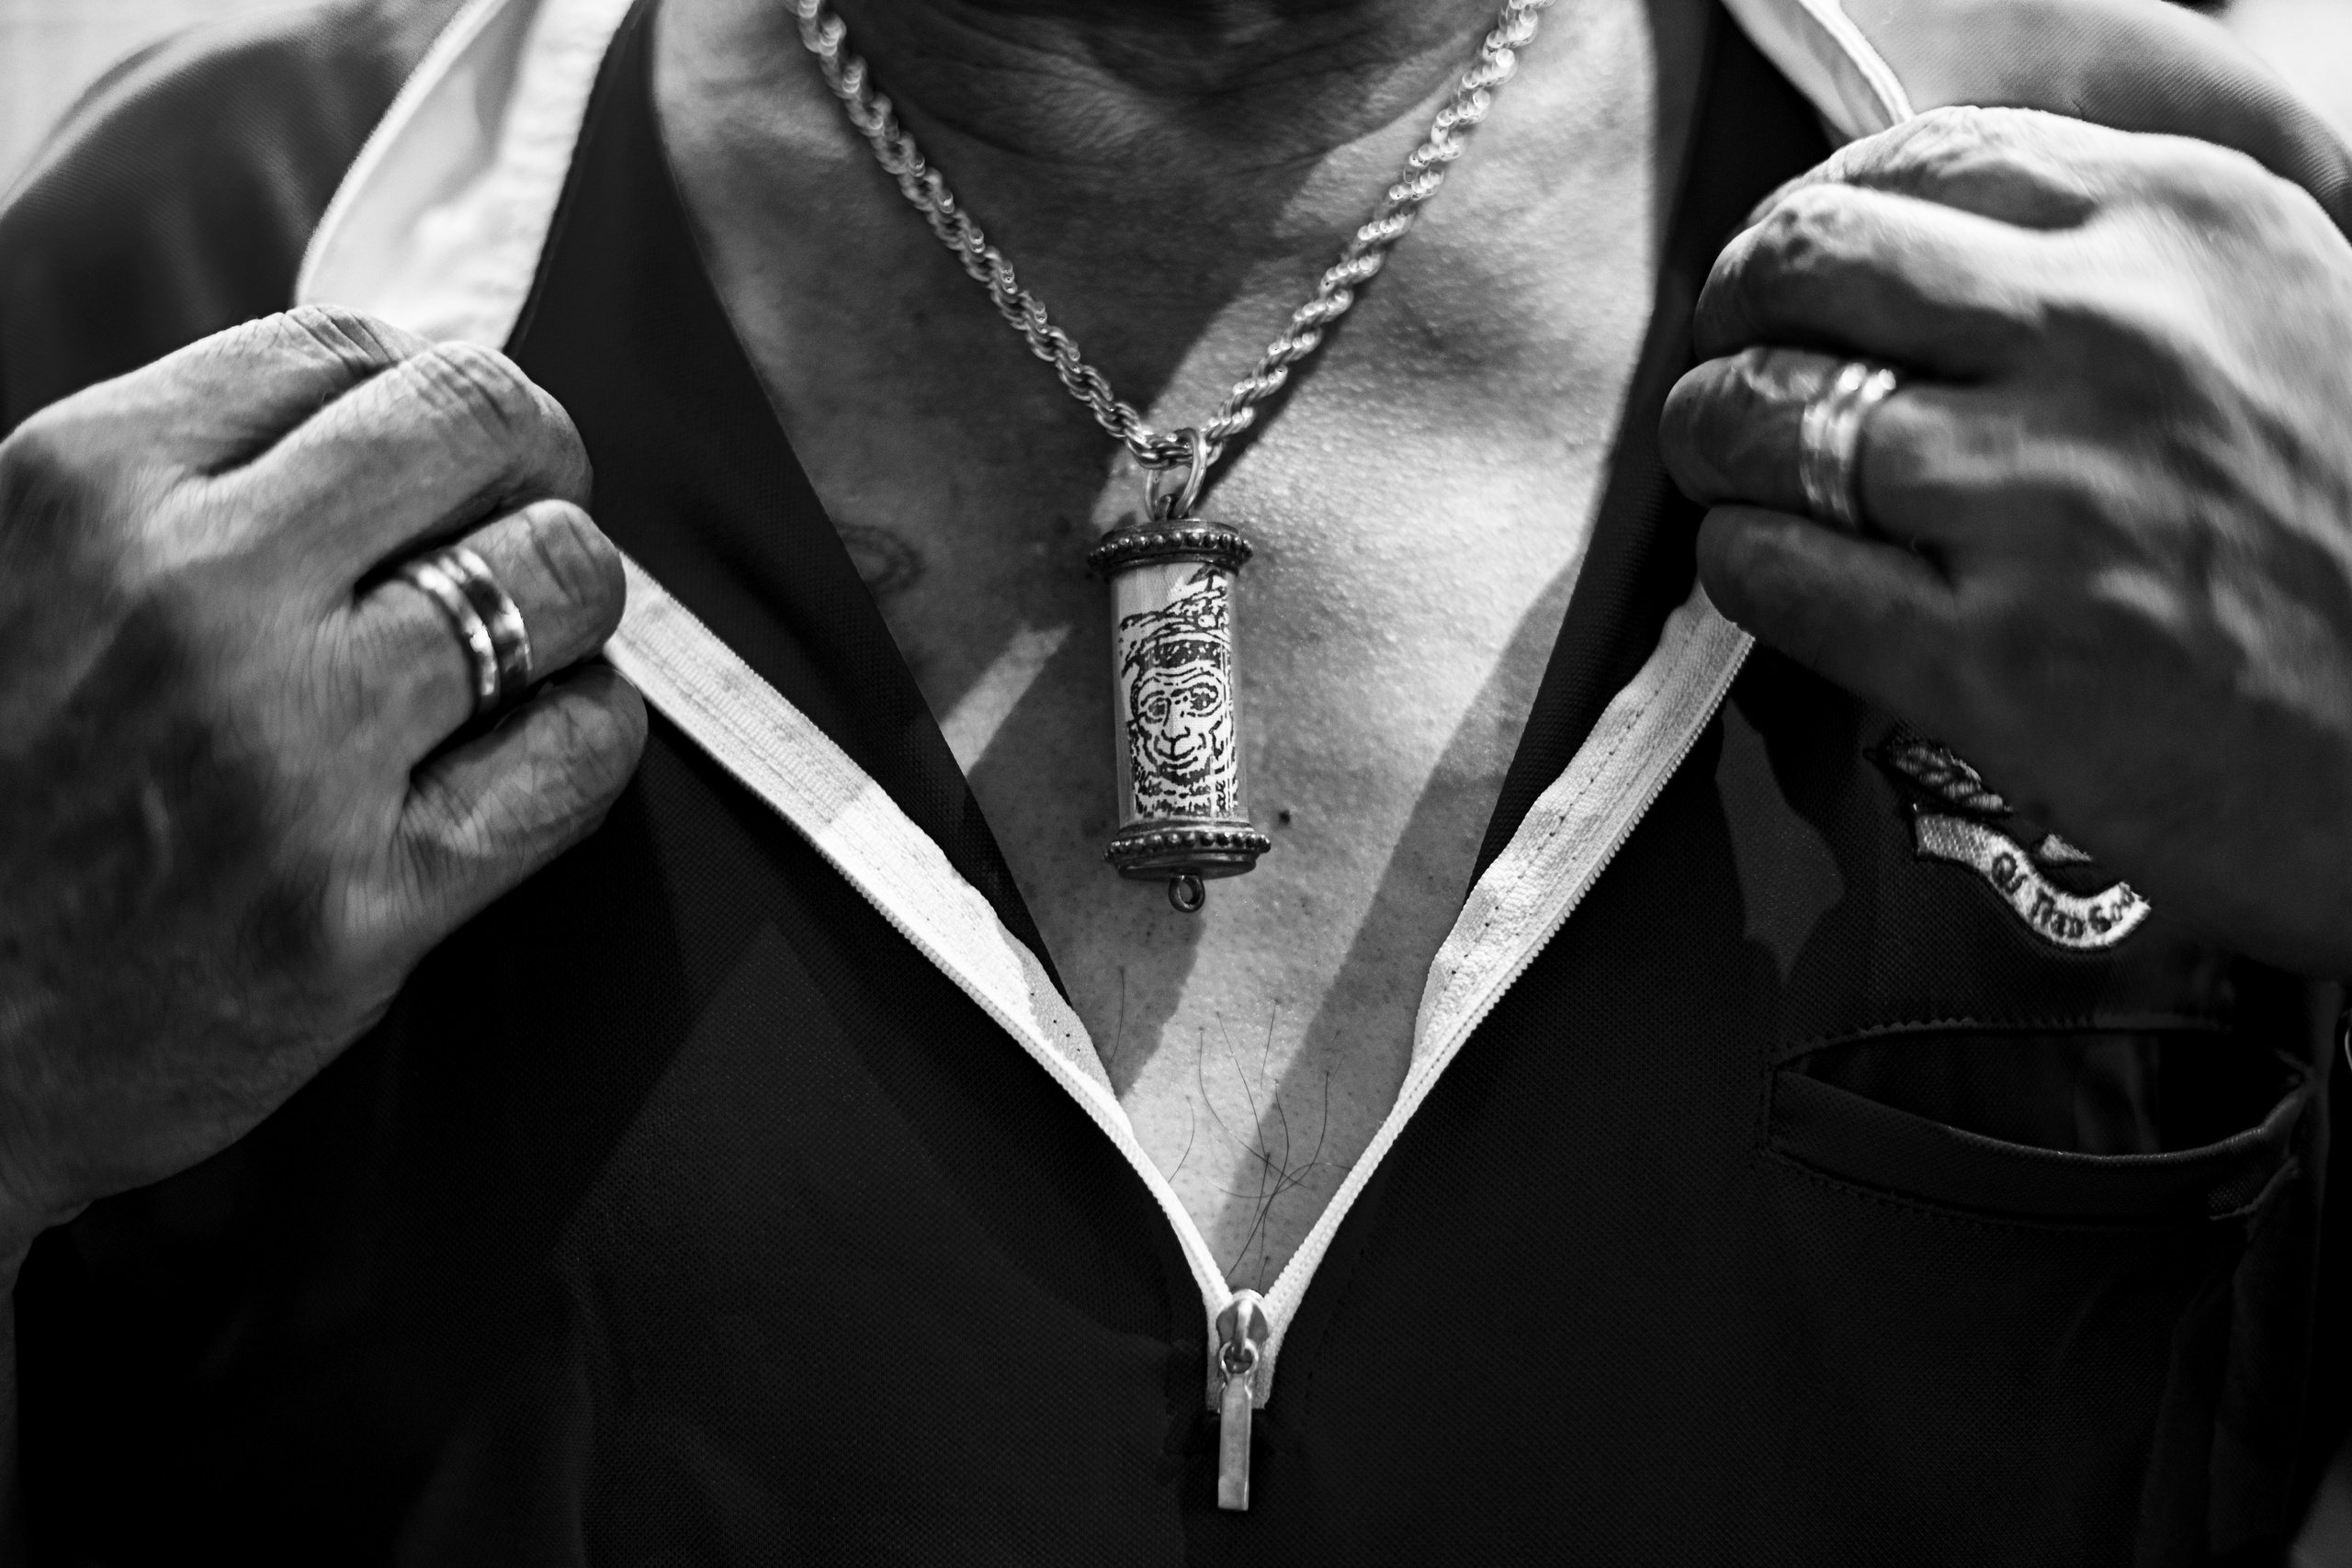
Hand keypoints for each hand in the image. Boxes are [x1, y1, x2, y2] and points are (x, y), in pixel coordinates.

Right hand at [0, 305, 646, 1257]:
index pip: (353, 352)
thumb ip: (162, 481)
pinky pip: (577, 757)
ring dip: (574, 600)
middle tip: (525, 520)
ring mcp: (288, 757)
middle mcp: (193, 598)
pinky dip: (590, 732)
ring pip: (562, 578)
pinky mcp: (363, 909)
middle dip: (535, 462)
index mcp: (80, 486)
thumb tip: (382, 395)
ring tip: (531, 643)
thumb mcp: (4, 573)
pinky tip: (541, 745)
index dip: (425, 399)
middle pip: (486, 425)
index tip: (439, 459)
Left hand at [1659, 106, 2351, 976]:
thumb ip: (2131, 270)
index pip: (1922, 163)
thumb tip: (1930, 256)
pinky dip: (1736, 562)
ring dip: (1711, 439)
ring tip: (1725, 466)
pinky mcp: (1996, 662)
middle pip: (1813, 266)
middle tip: (1724, 364)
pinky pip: (1773, 572)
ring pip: (1766, 416)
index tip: (1791, 274)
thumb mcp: (2290, 324)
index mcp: (2190, 229)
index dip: (1816, 217)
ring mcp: (2045, 501)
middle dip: (1734, 312)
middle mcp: (2112, 341)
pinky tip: (1760, 568)